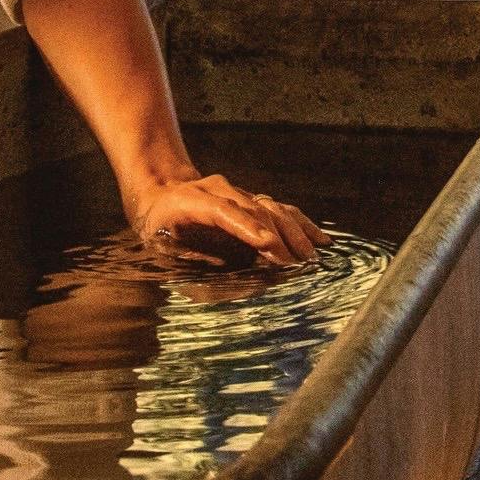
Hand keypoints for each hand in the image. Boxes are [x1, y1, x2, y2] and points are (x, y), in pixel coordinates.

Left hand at [129, 168, 323, 265]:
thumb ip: (187, 263)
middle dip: (276, 238)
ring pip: (272, 208)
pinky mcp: (253, 200)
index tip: (268, 245)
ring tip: (309, 259)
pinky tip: (321, 241)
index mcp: (191, 200)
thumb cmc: (158, 229)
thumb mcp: (159, 249)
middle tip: (294, 267)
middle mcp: (220, 191)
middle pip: (255, 210)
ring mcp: (240, 193)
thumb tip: (221, 288)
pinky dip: (302, 225)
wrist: (161, 193)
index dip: (246, 226)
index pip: (223, 210)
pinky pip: (282, 210)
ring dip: (293, 234)